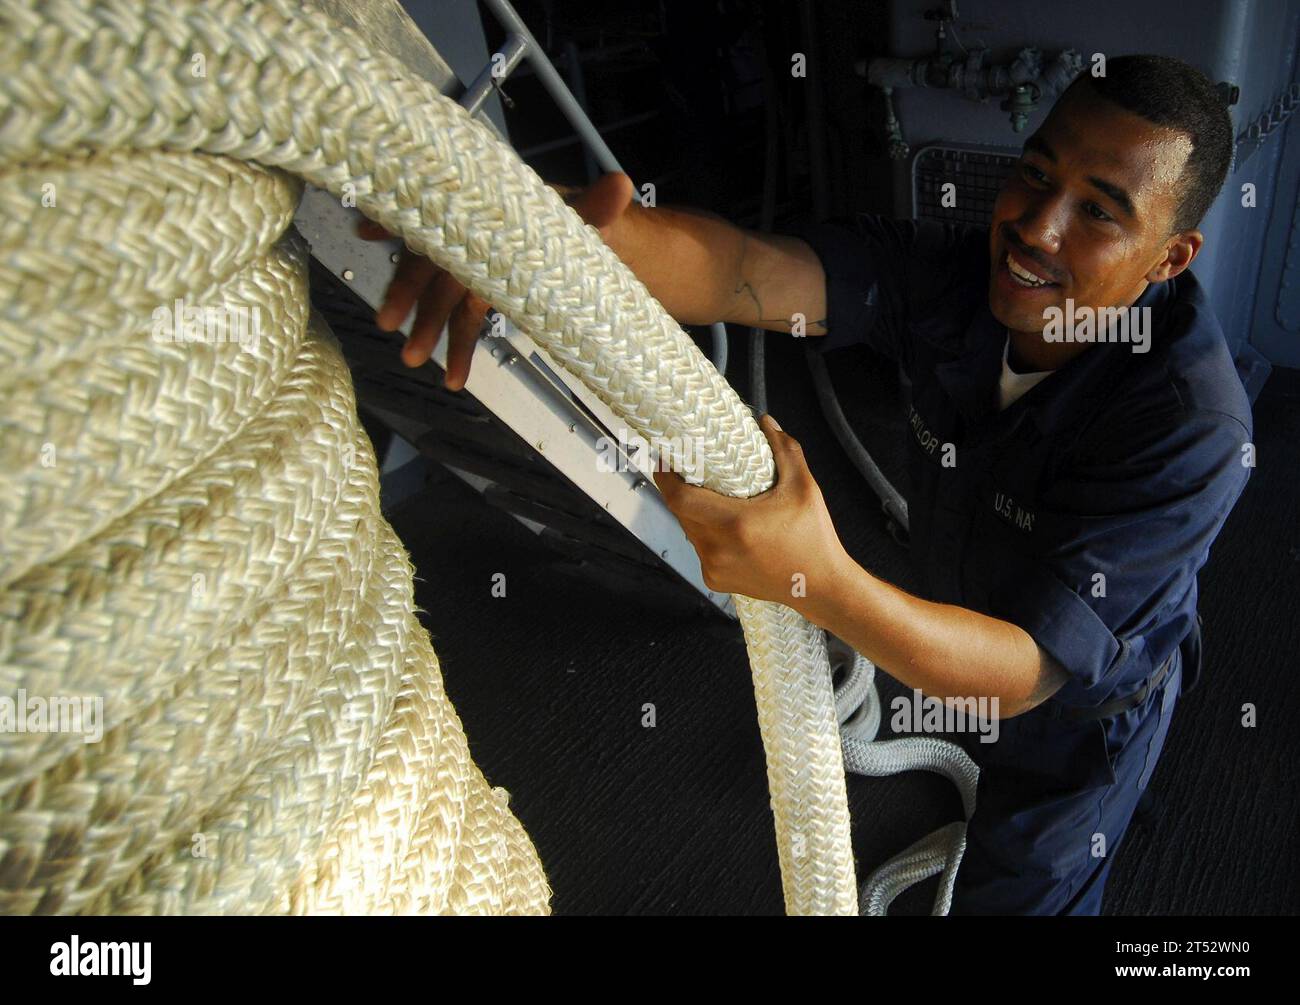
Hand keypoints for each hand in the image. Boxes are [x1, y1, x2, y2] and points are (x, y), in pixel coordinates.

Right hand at [355, 171, 636, 387]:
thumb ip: (600, 204)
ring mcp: (480, 269)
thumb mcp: (594, 213)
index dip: (408, 224)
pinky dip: (457, 345)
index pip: (447, 219)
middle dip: (412, 293)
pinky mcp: (489, 293)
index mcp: (494, 214)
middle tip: (389, 324)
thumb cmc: (586, 223)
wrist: (599, 244)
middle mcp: (478, 239)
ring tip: (412, 360)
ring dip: (429, 328)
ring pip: (447, 298)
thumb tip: (623, 185)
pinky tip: (452, 374)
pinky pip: (468, 319)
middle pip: (439, 266)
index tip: (366, 228)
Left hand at [652, 414, 847, 605]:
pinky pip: (700, 550)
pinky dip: (706, 535)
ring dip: (694, 513)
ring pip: (689, 531)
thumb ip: (785, 450)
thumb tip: (766, 422)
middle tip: (691, 472)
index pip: (680, 498)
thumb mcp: (803, 487)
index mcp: (735, 524)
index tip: (665, 459)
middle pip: (682, 512)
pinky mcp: (715, 581)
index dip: (667, 476)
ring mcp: (714, 568)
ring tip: (712, 499)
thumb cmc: (813, 537)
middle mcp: (718, 549)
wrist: (819, 586)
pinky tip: (726, 529)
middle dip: (682, 491)